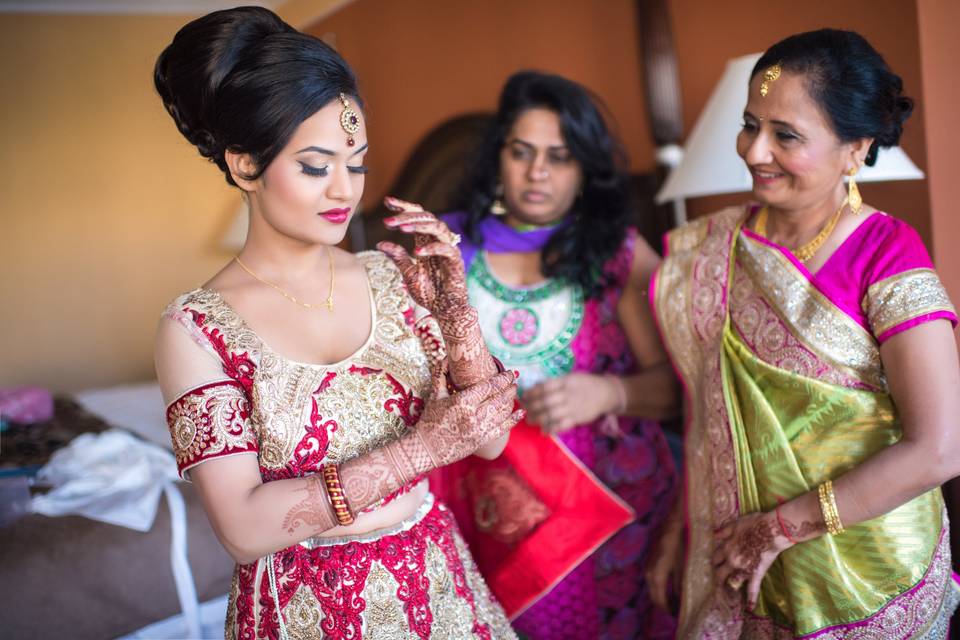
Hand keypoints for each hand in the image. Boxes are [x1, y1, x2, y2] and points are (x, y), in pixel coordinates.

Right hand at [338, 370, 521, 516]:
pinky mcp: (481, 441)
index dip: (502, 378)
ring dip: (511, 400)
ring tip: (515, 391)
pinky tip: (520, 412)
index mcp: (462, 402)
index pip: (488, 386)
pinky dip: (513, 420)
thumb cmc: (429, 421)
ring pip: (502, 411)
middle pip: (498, 397)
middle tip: (514, 379)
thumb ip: (441, 375)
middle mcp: (472, 416)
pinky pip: (502, 429)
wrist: (425, 449)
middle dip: (509, 387)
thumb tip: (445, 358)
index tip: (509, 372)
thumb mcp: (434, 396)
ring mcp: (478, 429)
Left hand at [377, 196, 467, 316]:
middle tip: (389, 220)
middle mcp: (438, 242)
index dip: (404, 207)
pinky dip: (431, 248)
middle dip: (407, 216)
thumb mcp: (408, 273)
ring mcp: (448, 250)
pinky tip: (417, 252)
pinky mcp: (456, 261)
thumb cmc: (429, 293)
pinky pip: (446, 249)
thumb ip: (398, 257)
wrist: (444, 311)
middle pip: (426, 217)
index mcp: (426, 241)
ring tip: (400, 228)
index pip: (417, 217)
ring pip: (437, 227)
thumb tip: (380, 243)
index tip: (387, 201)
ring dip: (418, 226)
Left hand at [524, 373, 623, 433]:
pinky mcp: (577, 419)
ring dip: (538, 418)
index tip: (524, 396)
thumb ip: (555, 383)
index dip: (532, 392)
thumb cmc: (584, 384)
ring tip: (530, 420)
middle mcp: (568, 394)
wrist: (605, 393)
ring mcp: (572, 407)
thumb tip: (535, 387)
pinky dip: (552, 429)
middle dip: (532, 407)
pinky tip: (543, 431)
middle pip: (546, 401)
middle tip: (524, 410)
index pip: (545, 387)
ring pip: (552, 414)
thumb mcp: (571, 377)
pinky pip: (562, 425)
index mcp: (565, 382)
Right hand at [646, 506, 684, 611]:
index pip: (660, 601)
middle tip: (682, 609)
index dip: (671, 611)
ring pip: (655, 586)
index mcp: (656, 574)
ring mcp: (649, 563)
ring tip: (680, 598)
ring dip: (666, 594)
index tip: (682, 615)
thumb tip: (682, 601)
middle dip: (668, 604)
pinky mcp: (653, 558)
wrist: (678, 516)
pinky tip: (676, 584)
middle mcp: (649, 570)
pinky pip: (656, 577)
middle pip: (655, 595)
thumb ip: (682, 584)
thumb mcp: (686, 565)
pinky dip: (664, 584)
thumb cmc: (685, 539)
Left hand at [712, 511, 790, 610]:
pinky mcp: (756, 573)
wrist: (771, 529)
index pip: (714, 558)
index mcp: (726, 547)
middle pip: (719, 572)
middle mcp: (732, 560)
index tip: (709, 567)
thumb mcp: (735, 524)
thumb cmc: (754, 524)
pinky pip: (753, 588)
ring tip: (726, 595)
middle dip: (716, 577)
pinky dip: (752, 599)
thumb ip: (723, 531)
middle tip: (713, 583)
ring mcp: (744, 568)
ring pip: (732, 581)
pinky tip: (750, 608)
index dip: (712, 562)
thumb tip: (711, 535)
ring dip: (729, 587)